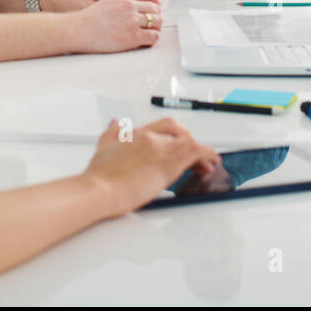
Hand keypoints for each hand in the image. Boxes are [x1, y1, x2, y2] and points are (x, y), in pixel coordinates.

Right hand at [69, 0, 164, 53]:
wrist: (78, 31)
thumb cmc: (87, 20)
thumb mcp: (106, 2)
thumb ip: (121, 1)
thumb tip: (133, 6)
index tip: (155, 4)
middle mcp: (129, 6)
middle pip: (154, 6)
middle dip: (156, 14)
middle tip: (154, 20)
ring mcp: (132, 20)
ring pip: (157, 20)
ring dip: (157, 27)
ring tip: (152, 31)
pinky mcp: (133, 36)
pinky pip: (154, 36)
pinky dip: (153, 38)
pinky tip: (147, 40)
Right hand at [83, 117, 220, 216]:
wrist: (99, 188)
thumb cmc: (99, 176)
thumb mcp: (103, 147)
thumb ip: (111, 133)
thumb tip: (115, 122)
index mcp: (136, 133)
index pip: (165, 125)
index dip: (177, 134)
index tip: (180, 144)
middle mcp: (151, 137)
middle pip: (180, 133)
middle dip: (190, 143)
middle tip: (194, 158)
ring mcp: (161, 149)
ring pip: (190, 143)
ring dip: (201, 153)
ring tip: (206, 165)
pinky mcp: (170, 163)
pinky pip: (197, 152)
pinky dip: (208, 156)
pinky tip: (211, 163)